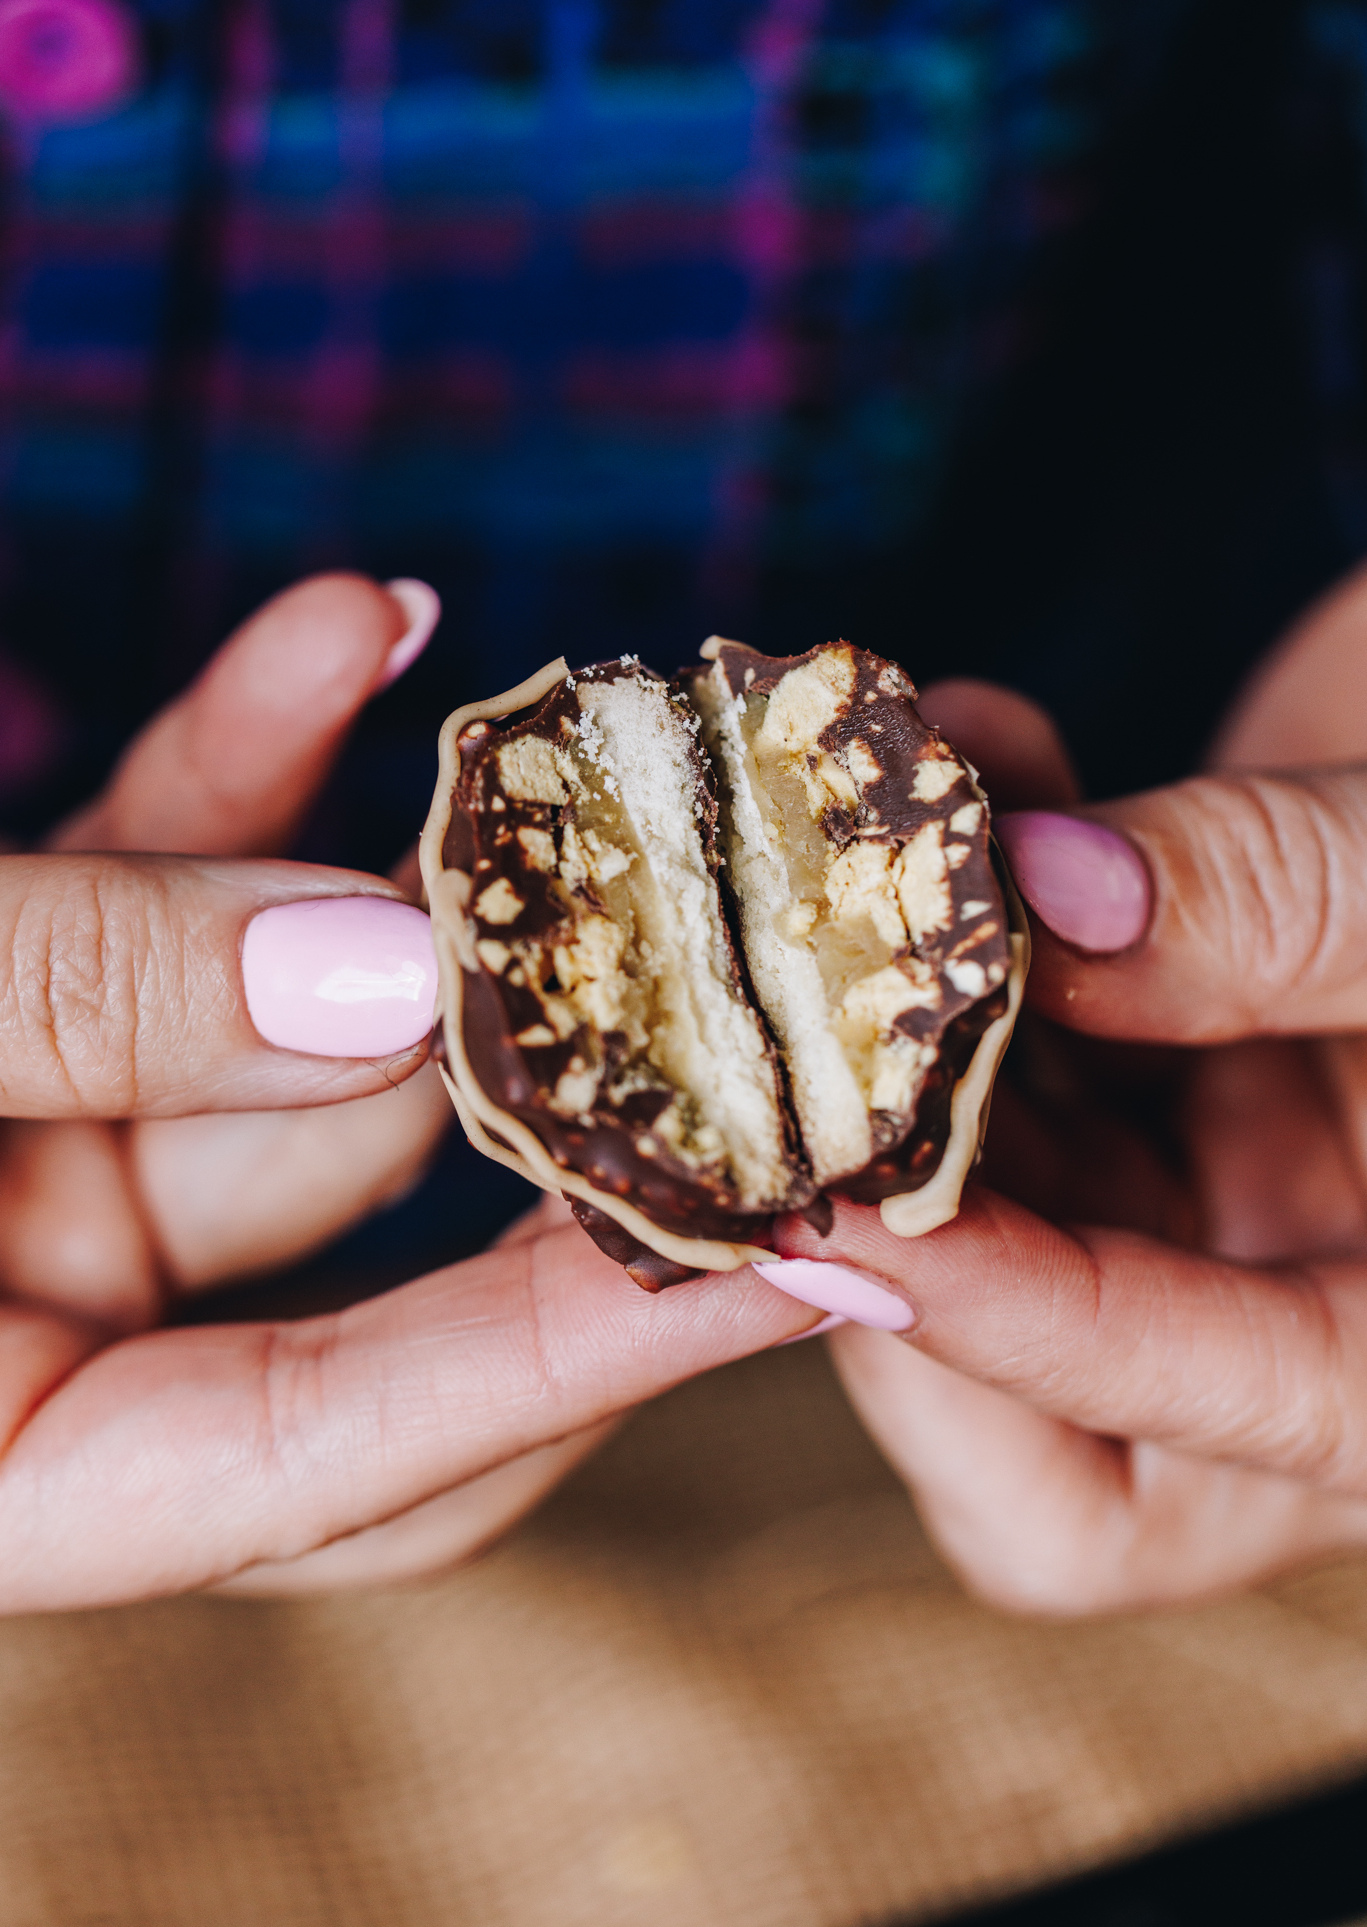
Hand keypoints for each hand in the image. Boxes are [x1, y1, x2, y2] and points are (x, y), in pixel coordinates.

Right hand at [0, 575, 820, 1637]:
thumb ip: (48, 1006)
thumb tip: (388, 972)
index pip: (322, 1455)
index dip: (569, 1359)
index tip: (816, 1262)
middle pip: (331, 1244)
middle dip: (503, 1078)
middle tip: (712, 952)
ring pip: (256, 1040)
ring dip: (378, 879)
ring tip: (528, 728)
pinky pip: (129, 897)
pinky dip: (223, 767)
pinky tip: (344, 624)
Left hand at [771, 560, 1366, 1612]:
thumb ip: (1292, 907)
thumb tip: (1047, 902)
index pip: (1198, 1403)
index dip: (1012, 1327)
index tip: (841, 1222)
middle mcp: (1316, 1290)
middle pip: (1048, 1385)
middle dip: (918, 1208)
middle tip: (815, 1060)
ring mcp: (1235, 1176)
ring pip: (1004, 1179)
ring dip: (920, 1010)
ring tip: (884, 829)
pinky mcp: (1179, 1057)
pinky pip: (1027, 1025)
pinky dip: (987, 890)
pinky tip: (986, 730)